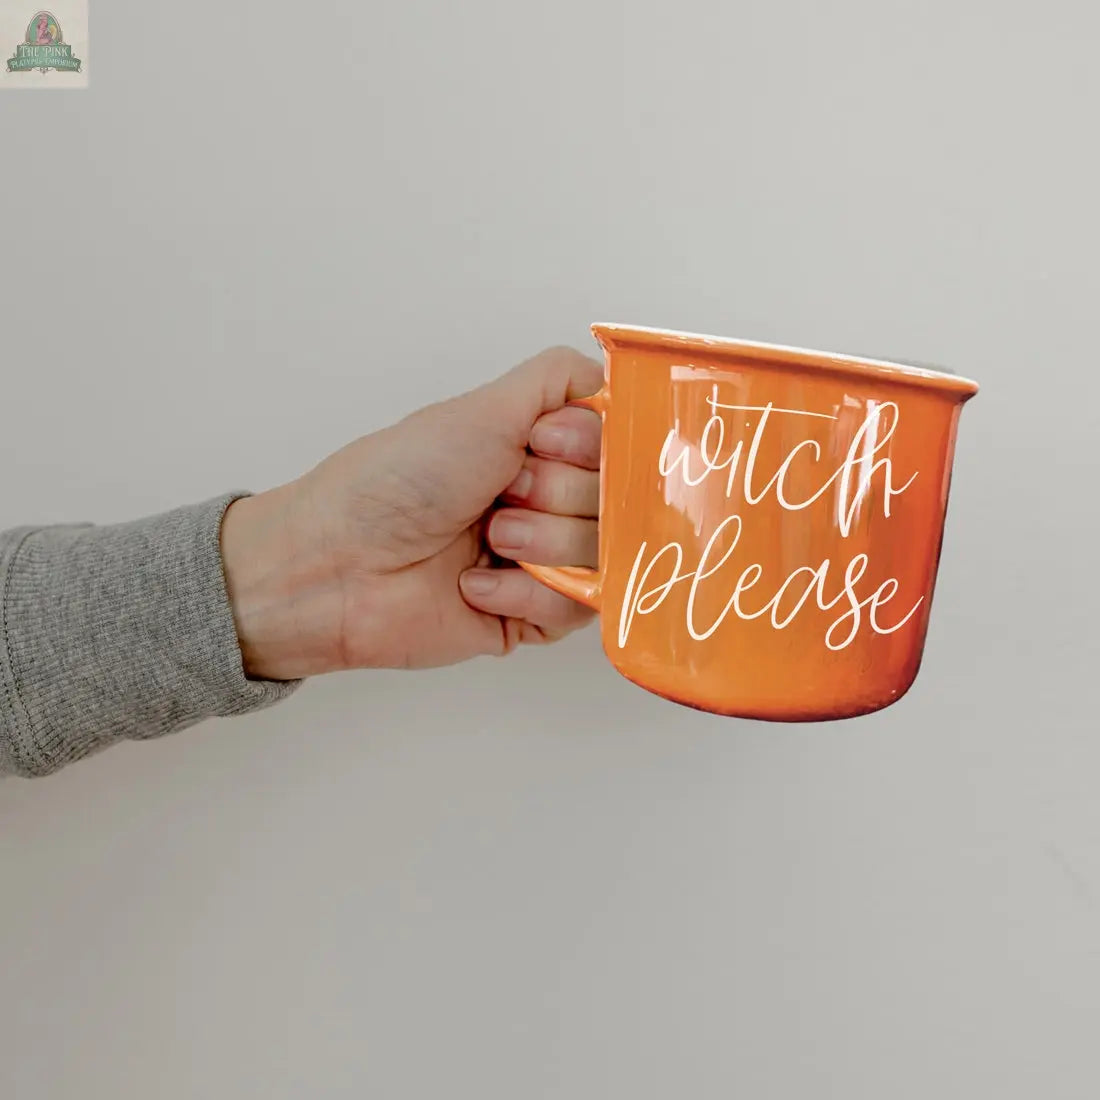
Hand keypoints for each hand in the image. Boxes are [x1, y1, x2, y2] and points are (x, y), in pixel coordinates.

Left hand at [219, 347, 603, 679]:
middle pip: (617, 500)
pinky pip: (576, 609)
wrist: (338, 563)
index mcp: (539, 451)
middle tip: (501, 494)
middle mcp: (547, 503)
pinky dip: (524, 593)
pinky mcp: (531, 618)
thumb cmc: (397, 480)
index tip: (541, 443)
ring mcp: (543, 562)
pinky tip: (472, 585)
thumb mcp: (481, 409)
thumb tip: (610, 376)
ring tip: (487, 540)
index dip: (588, 446)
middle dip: (557, 493)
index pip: (617, 445)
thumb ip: (557, 380)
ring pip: (606, 555)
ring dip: (542, 543)